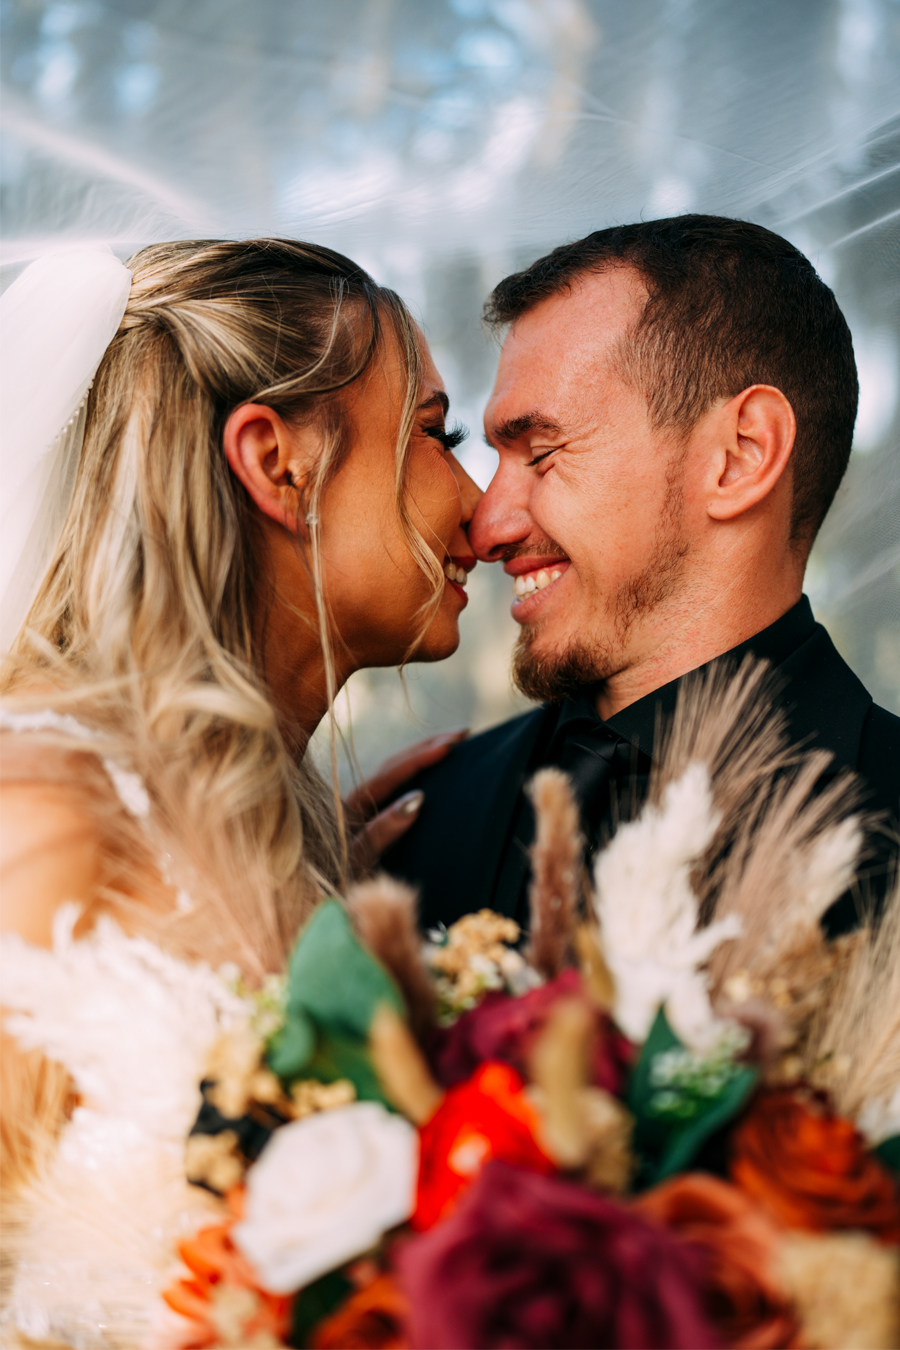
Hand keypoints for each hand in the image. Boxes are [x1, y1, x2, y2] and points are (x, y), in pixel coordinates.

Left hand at [346, 728, 467, 872]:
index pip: (391, 773)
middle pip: (394, 764)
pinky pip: (393, 786)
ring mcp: (361, 808)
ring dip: (422, 755)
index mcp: (352, 806)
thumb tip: (416, 799)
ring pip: (394, 772)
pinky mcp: (367, 818)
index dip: (421, 757)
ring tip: (452, 744)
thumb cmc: (332, 880)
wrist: (311, 897)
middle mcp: (355, 800)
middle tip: (462, 734)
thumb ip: (382, 830)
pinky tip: (431, 772)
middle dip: (427, 746)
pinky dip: (414, 773)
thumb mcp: (357, 858)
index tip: (449, 745)